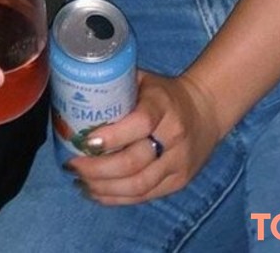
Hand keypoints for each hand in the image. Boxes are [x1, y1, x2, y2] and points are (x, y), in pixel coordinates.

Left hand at [67, 70, 221, 204]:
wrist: (206, 111)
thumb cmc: (163, 93)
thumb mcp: (143, 80)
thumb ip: (116, 86)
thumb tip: (74, 90)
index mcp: (163, 105)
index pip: (139, 123)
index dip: (111, 136)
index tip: (85, 141)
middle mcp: (174, 136)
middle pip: (134, 162)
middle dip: (98, 169)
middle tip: (73, 165)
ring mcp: (178, 163)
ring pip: (138, 185)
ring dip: (104, 188)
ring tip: (79, 182)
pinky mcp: (179, 182)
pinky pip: (145, 196)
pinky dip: (117, 198)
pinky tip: (97, 193)